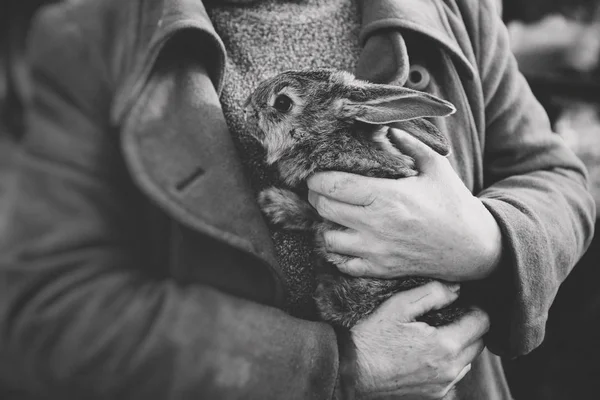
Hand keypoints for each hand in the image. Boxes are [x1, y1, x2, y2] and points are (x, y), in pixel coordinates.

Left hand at [307, 128, 502, 281]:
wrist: (473, 247)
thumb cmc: (453, 203)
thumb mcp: (435, 166)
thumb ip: (408, 143)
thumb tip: (384, 126)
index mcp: (387, 196)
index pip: (333, 185)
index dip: (317, 178)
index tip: (316, 174)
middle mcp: (376, 225)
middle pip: (325, 208)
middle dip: (317, 196)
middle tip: (322, 190)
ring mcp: (376, 251)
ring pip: (328, 238)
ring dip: (327, 224)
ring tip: (336, 214)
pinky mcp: (379, 269)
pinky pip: (342, 262)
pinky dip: (338, 251)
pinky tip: (347, 237)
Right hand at [351, 281, 488, 398]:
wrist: (351, 372)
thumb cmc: (371, 338)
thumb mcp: (397, 307)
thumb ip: (431, 293)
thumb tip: (456, 288)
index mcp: (445, 345)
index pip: (482, 322)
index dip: (474, 308)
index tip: (460, 302)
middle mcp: (450, 370)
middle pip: (479, 343)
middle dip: (469, 326)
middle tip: (448, 315)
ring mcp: (443, 386)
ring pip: (468, 361)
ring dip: (460, 345)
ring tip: (435, 333)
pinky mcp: (433, 396)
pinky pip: (453, 375)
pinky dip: (448, 362)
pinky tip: (426, 352)